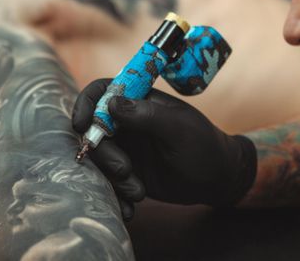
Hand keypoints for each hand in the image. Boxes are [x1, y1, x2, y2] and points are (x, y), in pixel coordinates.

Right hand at [72, 79, 256, 217]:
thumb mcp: (179, 129)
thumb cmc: (204, 147)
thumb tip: (112, 103)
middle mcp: (128, 122)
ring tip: (138, 191)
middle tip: (126, 170)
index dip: (87, 103)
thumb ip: (148, 115)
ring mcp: (126, 147)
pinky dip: (115, 196)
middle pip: (94, 130)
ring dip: (113, 179)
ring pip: (99, 159)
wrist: (217, 180)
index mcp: (141, 101)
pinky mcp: (127, 173)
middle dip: (104, 153)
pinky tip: (130, 209)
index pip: (104, 91)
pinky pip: (109, 182)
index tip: (83, 125)